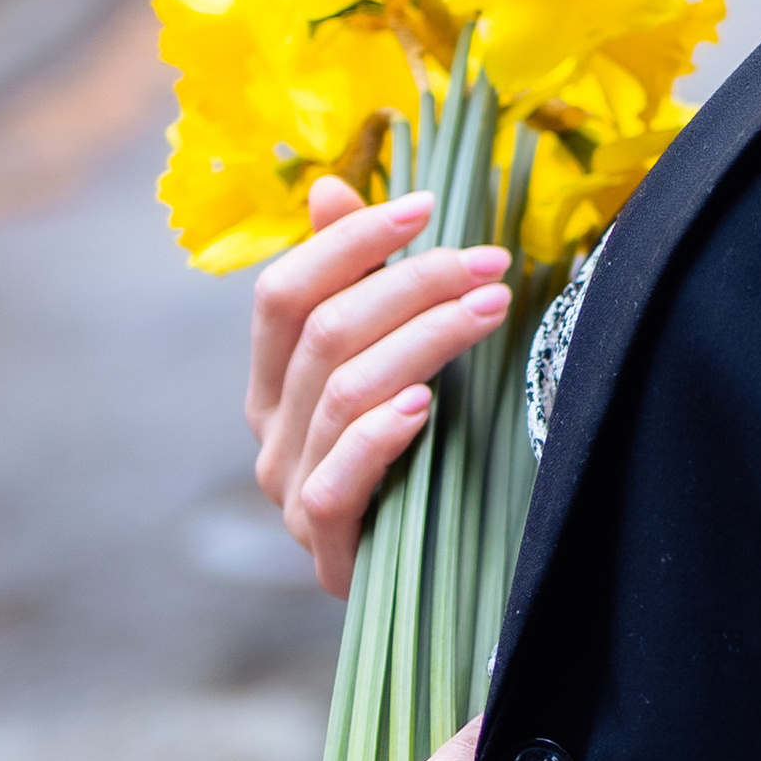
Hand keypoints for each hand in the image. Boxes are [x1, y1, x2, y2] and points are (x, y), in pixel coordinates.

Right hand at [249, 178, 514, 594]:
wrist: (419, 573)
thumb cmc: (407, 451)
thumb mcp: (387, 358)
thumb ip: (355, 281)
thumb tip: (327, 188)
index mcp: (271, 381)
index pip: (283, 292)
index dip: (348, 241)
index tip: (428, 204)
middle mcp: (270, 432)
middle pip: (324, 333)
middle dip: (413, 283)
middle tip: (489, 261)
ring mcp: (291, 492)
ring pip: (342, 394)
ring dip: (423, 340)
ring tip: (489, 309)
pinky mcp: (326, 547)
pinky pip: (337, 484)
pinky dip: (379, 438)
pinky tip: (424, 406)